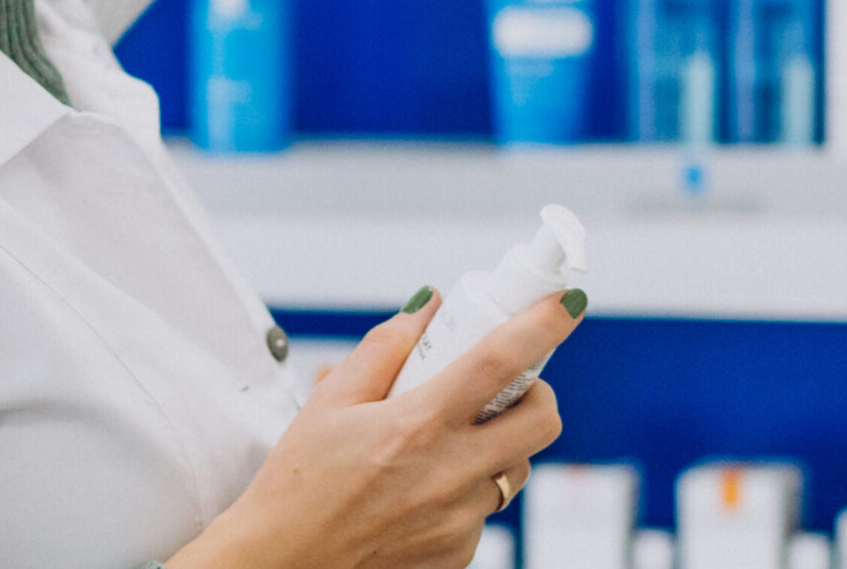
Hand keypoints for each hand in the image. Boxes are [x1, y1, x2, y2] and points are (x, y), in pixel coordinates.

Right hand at [168, 287, 584, 568]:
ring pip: (515, 467)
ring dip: (499, 445)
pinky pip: (486, 509)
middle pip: (542, 420)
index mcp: (417, 426)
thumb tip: (431, 305)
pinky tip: (421, 490)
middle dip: (536, 393)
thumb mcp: (329, 403)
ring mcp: (459, 522)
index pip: (501, 361)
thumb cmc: (297, 484)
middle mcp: (449, 475)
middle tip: (505, 386)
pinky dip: (468, 490)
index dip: (543, 325)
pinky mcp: (458, 555)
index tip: (565, 303)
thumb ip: (386, 347)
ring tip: (445, 444)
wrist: (281, 567)